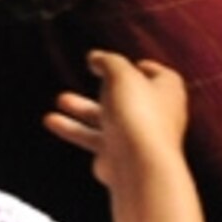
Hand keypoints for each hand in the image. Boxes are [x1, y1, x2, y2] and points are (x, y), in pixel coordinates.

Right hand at [42, 50, 189, 193]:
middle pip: (130, 96)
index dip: (141, 67)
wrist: (139, 164)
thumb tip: (96, 57)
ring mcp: (139, 136)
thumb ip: (109, 61)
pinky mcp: (120, 155)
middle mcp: (157, 114)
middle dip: (106, 86)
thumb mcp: (122, 74)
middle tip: (89, 75)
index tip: (122, 63)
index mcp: (168, 91)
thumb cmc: (138, 115)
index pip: (158, 74)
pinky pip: (95, 139)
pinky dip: (74, 129)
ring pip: (108, 118)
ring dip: (83, 108)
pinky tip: (52, 122)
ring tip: (60, 100)